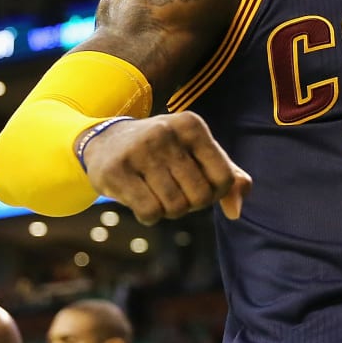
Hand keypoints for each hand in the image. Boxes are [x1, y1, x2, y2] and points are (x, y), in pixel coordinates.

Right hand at [81, 112, 251, 224]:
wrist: (105, 142)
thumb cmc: (163, 153)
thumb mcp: (198, 154)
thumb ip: (228, 178)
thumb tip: (235, 212)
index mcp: (192, 125)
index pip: (224, 179)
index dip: (214, 193)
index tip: (197, 184)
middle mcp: (165, 132)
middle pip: (200, 197)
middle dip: (191, 204)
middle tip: (175, 191)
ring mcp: (139, 150)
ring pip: (175, 207)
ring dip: (169, 211)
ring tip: (157, 193)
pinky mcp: (116, 171)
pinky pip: (150, 213)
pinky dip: (149, 217)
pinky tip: (140, 199)